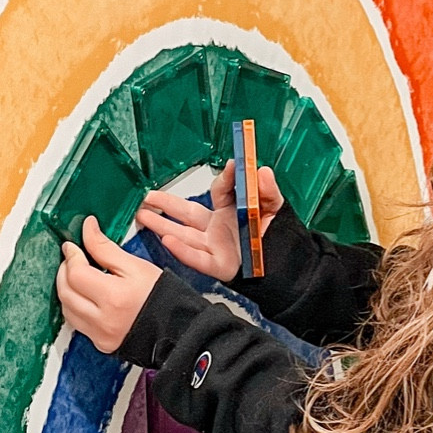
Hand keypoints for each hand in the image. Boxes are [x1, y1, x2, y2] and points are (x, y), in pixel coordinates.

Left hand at [55, 219, 161, 353]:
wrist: (179, 328)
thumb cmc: (163, 297)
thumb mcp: (136, 266)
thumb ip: (106, 248)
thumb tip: (88, 229)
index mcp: (114, 297)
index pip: (76, 274)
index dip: (71, 256)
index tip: (72, 245)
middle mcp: (103, 320)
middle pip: (65, 292)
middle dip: (64, 271)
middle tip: (72, 258)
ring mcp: (101, 335)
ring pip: (67, 309)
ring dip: (66, 289)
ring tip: (77, 275)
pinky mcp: (101, 343)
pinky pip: (77, 323)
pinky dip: (74, 306)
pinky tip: (83, 296)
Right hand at [135, 161, 282, 280]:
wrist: (290, 268)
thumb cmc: (279, 239)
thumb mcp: (275, 210)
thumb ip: (268, 191)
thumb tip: (261, 170)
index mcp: (231, 211)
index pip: (221, 191)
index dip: (225, 179)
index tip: (231, 165)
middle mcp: (218, 228)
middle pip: (187, 213)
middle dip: (166, 204)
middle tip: (147, 196)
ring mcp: (216, 246)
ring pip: (183, 235)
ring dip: (162, 225)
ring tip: (142, 216)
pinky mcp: (219, 265)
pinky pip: (197, 258)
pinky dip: (182, 251)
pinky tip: (166, 240)